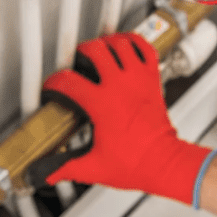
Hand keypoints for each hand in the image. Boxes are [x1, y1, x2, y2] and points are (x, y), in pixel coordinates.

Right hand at [41, 32, 211, 203]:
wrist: (166, 163)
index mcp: (102, 104)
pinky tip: (126, 48)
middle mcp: (120, 86)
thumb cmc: (138, 164)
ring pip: (120, 43)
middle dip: (80, 53)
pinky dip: (135, 43)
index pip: (68, 81)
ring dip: (106, 44)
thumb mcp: (95, 168)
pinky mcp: (153, 80)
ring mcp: (138, 80)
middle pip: (94, 49)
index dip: (54, 83)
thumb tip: (50, 174)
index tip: (52, 89)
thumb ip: (67, 168)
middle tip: (77, 64)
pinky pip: (145, 49)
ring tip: (99, 52)